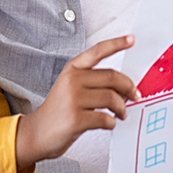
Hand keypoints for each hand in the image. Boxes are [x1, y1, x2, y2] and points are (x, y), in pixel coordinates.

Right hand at [16, 35, 138, 166]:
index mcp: (72, 69)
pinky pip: (106, 118)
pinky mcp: (76, 119)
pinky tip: (109, 123)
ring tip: (121, 113)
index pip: (97, 51)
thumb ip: (92, 81)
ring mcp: (73, 99)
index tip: (131, 39)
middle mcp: (72, 80)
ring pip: (112, 98)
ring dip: (122, 108)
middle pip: (112, 77)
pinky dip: (112, 122)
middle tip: (134, 95)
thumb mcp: (70, 86)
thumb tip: (124, 86)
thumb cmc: (58, 110)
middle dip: (128, 87)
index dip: (116, 43)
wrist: (38, 133)